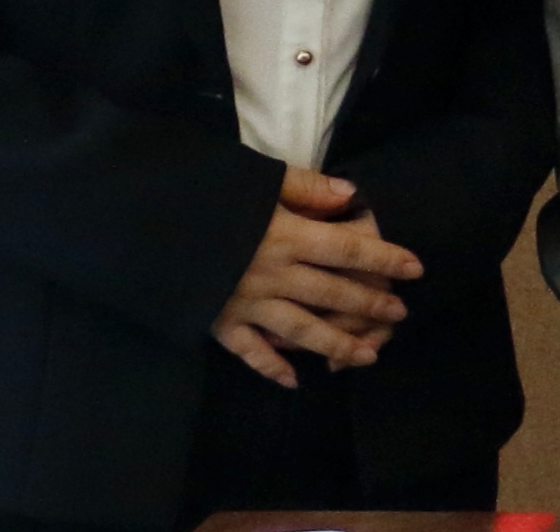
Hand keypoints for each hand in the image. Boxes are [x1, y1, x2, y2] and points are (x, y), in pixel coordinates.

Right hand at [210, 166, 419, 387]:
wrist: (144, 224)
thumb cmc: (206, 194)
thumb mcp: (257, 178)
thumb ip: (306, 186)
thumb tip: (350, 193)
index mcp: (287, 236)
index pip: (348, 248)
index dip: (384, 258)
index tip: (415, 269)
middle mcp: (274, 275)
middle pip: (332, 293)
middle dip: (370, 303)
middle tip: (401, 312)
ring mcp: (247, 304)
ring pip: (302, 331)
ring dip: (337, 345)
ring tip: (368, 356)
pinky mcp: (219, 323)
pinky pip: (251, 352)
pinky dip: (272, 368)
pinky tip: (294, 381)